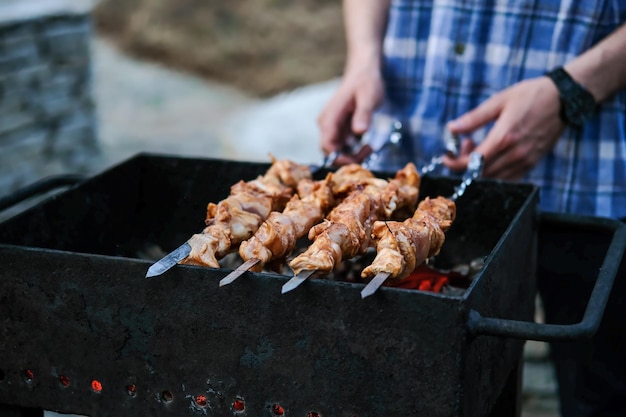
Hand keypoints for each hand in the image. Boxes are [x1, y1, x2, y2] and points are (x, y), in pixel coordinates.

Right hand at [318, 66, 383, 164]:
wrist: (364, 71)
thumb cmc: (366, 82)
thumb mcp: (369, 97)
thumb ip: (363, 114)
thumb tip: (359, 131)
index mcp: (330, 117)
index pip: (327, 146)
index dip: (339, 158)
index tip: (356, 161)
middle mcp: (326, 124)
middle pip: (331, 152)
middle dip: (348, 158)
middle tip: (368, 152)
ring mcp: (332, 127)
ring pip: (337, 151)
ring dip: (352, 155)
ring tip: (370, 148)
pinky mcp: (339, 128)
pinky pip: (343, 146)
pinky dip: (354, 149)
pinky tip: (367, 144)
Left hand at [443, 76, 565, 179]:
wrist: (565, 99)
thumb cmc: (532, 95)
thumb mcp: (499, 101)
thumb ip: (473, 118)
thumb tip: (452, 128)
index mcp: (504, 136)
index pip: (473, 161)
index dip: (455, 163)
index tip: (446, 158)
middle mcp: (516, 153)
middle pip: (481, 172)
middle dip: (465, 162)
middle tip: (465, 143)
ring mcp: (526, 160)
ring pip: (493, 177)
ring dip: (479, 167)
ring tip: (479, 146)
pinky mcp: (532, 163)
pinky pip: (508, 177)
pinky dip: (494, 171)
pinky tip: (492, 154)